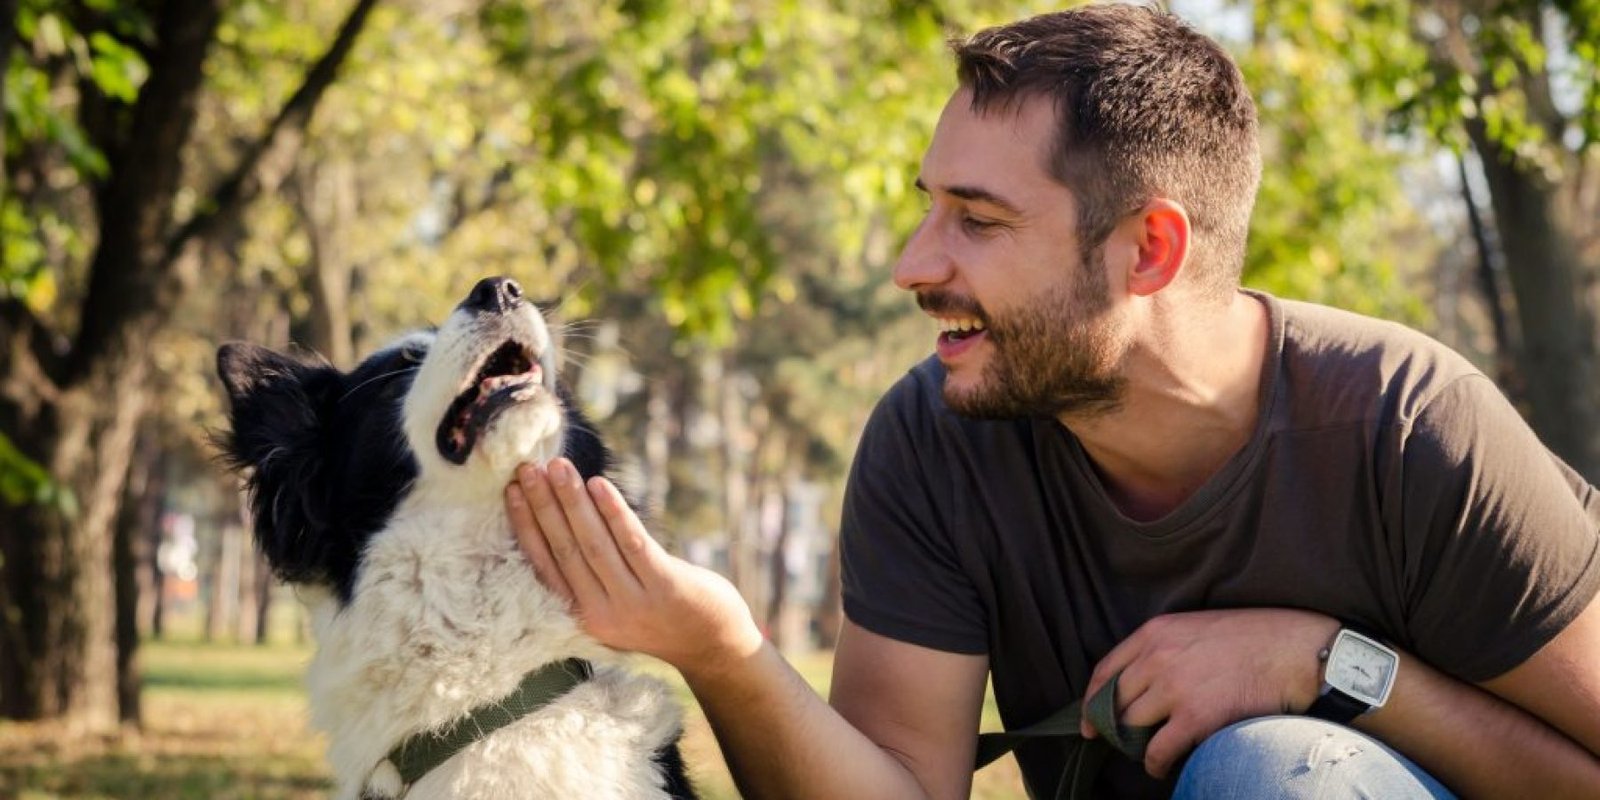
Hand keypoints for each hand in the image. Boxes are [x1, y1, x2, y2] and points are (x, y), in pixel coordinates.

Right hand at [504, 458, 763, 676]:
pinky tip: (600, 485)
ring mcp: (634, 602)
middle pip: (565, 549)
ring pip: (594, 543)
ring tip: (558, 466)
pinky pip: (634, 544)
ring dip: (573, 501)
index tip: (510, 491)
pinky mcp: (666, 587)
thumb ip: (588, 574)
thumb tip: (562, 516)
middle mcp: (602, 613)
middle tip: (527, 468)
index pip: (544, 564)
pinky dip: (615, 513)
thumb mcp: (614, 604)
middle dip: (544, 506)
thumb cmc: (659, 614)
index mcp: (582, 616)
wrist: (714, 645)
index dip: (526, 525)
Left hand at [1080, 609, 1338, 778]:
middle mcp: (1157, 658)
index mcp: (1154, 633)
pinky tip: (1160, 767)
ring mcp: (1174, 688)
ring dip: (1134, 744)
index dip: (1091, 699)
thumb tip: (1143, 680)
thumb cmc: (1254, 637)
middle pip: (1115, 701)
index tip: (1088, 720)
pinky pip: (1158, 749)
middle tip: (1118, 741)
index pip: (1105, 670)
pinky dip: (1154, 763)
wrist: (1295, 650)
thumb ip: (1164, 648)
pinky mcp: (1195, 717)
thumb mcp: (1195, 627)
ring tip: (1145, 752)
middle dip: (1111, 725)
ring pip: (1132, 726)